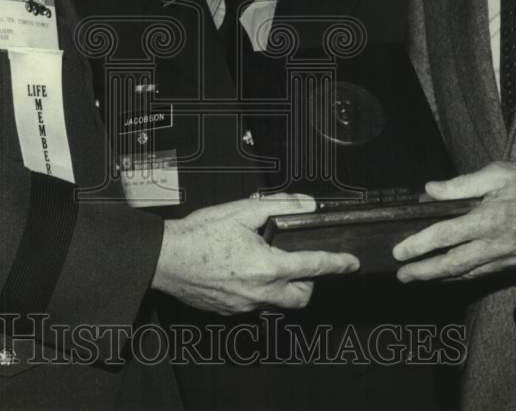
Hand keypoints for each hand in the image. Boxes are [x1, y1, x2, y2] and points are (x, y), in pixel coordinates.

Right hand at [151, 194, 359, 313]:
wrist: (164, 258)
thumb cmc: (198, 235)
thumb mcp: (241, 210)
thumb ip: (278, 206)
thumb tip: (306, 204)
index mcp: (267, 266)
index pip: (314, 267)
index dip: (337, 263)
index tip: (350, 263)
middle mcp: (260, 292)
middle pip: (302, 297)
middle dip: (309, 283)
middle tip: (301, 265)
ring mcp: (244, 306)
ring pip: (277, 303)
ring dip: (282, 288)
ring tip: (268, 267)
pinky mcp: (229, 311)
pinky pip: (254, 306)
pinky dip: (258, 292)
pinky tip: (242, 273)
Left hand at [393, 161, 515, 282]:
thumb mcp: (498, 173)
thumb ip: (461, 185)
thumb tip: (431, 190)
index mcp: (491, 218)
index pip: (446, 236)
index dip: (419, 245)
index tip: (399, 251)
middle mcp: (499, 243)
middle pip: (453, 265)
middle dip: (424, 272)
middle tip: (401, 275)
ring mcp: (510, 257)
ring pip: (468, 274)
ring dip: (440, 277)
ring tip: (418, 277)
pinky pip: (485, 273)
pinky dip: (463, 276)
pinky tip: (450, 274)